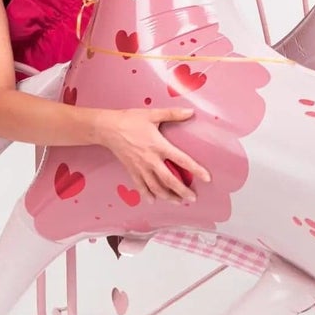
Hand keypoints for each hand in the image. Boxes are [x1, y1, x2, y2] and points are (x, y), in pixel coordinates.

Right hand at [96, 108, 212, 202]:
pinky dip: (147, 195)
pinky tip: (153, 201)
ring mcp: (140, 167)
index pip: (182, 160)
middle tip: (192, 198)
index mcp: (159, 146)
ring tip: (178, 201)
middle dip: (182, 191)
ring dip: (168, 196)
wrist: (107, 128)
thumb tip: (191, 112)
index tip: (206, 178)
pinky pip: (141, 186)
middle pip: (169, 180)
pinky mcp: (131, 170)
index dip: (196, 170)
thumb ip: (173, 114)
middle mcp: (151, 160)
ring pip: (156, 187)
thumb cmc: (130, 120)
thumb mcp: (153, 114)